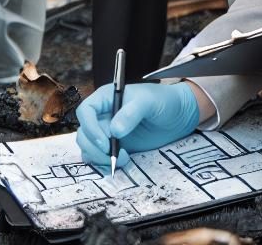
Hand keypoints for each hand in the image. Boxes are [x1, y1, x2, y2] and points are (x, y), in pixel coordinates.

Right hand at [76, 82, 199, 169]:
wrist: (177, 117)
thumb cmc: (163, 101)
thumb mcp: (149, 101)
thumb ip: (132, 112)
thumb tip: (115, 130)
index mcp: (107, 98)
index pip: (86, 111)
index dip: (90, 127)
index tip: (105, 141)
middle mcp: (104, 115)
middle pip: (84, 133)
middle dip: (95, 148)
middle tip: (113, 156)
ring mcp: (108, 132)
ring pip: (89, 148)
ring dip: (100, 158)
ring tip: (123, 159)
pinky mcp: (115, 147)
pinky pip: (100, 158)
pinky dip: (105, 164)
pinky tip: (123, 162)